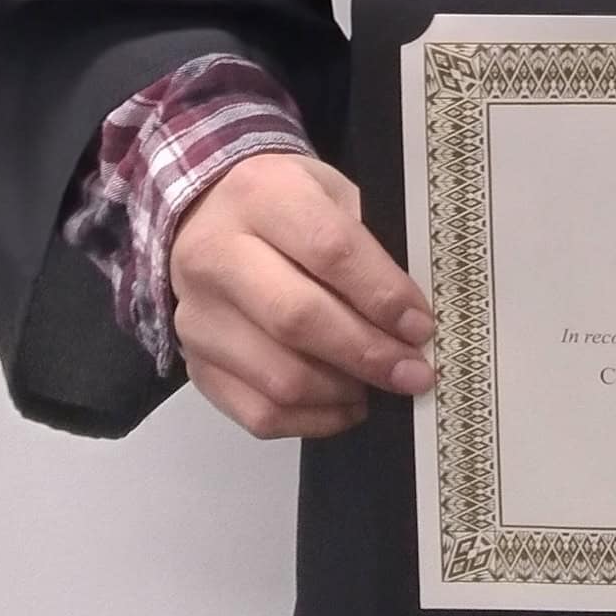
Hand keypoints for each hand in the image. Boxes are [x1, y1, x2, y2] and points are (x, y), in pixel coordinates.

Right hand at [170, 148, 435, 440]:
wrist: (208, 214)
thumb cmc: (285, 206)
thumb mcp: (332, 194)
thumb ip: (369, 248)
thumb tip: (412, 320)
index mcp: (259, 196)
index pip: (329, 250)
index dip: (382, 296)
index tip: (420, 326)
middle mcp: (215, 255)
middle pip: (298, 319)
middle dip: (368, 354)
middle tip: (413, 373)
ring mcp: (198, 316)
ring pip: (279, 378)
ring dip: (344, 392)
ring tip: (379, 385)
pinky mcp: (195, 365)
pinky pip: (259, 414)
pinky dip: (314, 420)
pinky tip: (344, 404)